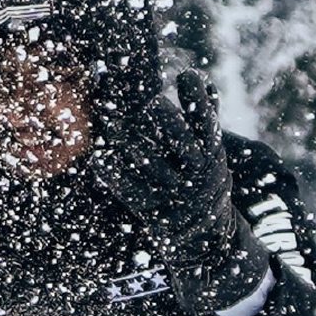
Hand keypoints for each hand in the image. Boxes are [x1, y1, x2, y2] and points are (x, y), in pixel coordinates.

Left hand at [90, 61, 260, 315]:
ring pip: (148, 159)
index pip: (206, 117)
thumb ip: (206, 118)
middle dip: (161, 115)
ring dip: (130, 138)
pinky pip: (126, 188)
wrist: (206, 240)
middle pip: (177, 135)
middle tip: (149, 104)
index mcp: (212, 153)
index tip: (184, 75)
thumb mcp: (213, 153)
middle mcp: (196, 172)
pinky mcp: (152, 211)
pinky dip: (111, 171)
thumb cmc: (204, 182)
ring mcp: (174, 192)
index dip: (196, 93)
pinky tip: (101, 158)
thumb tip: (201, 80)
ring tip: (118, 124)